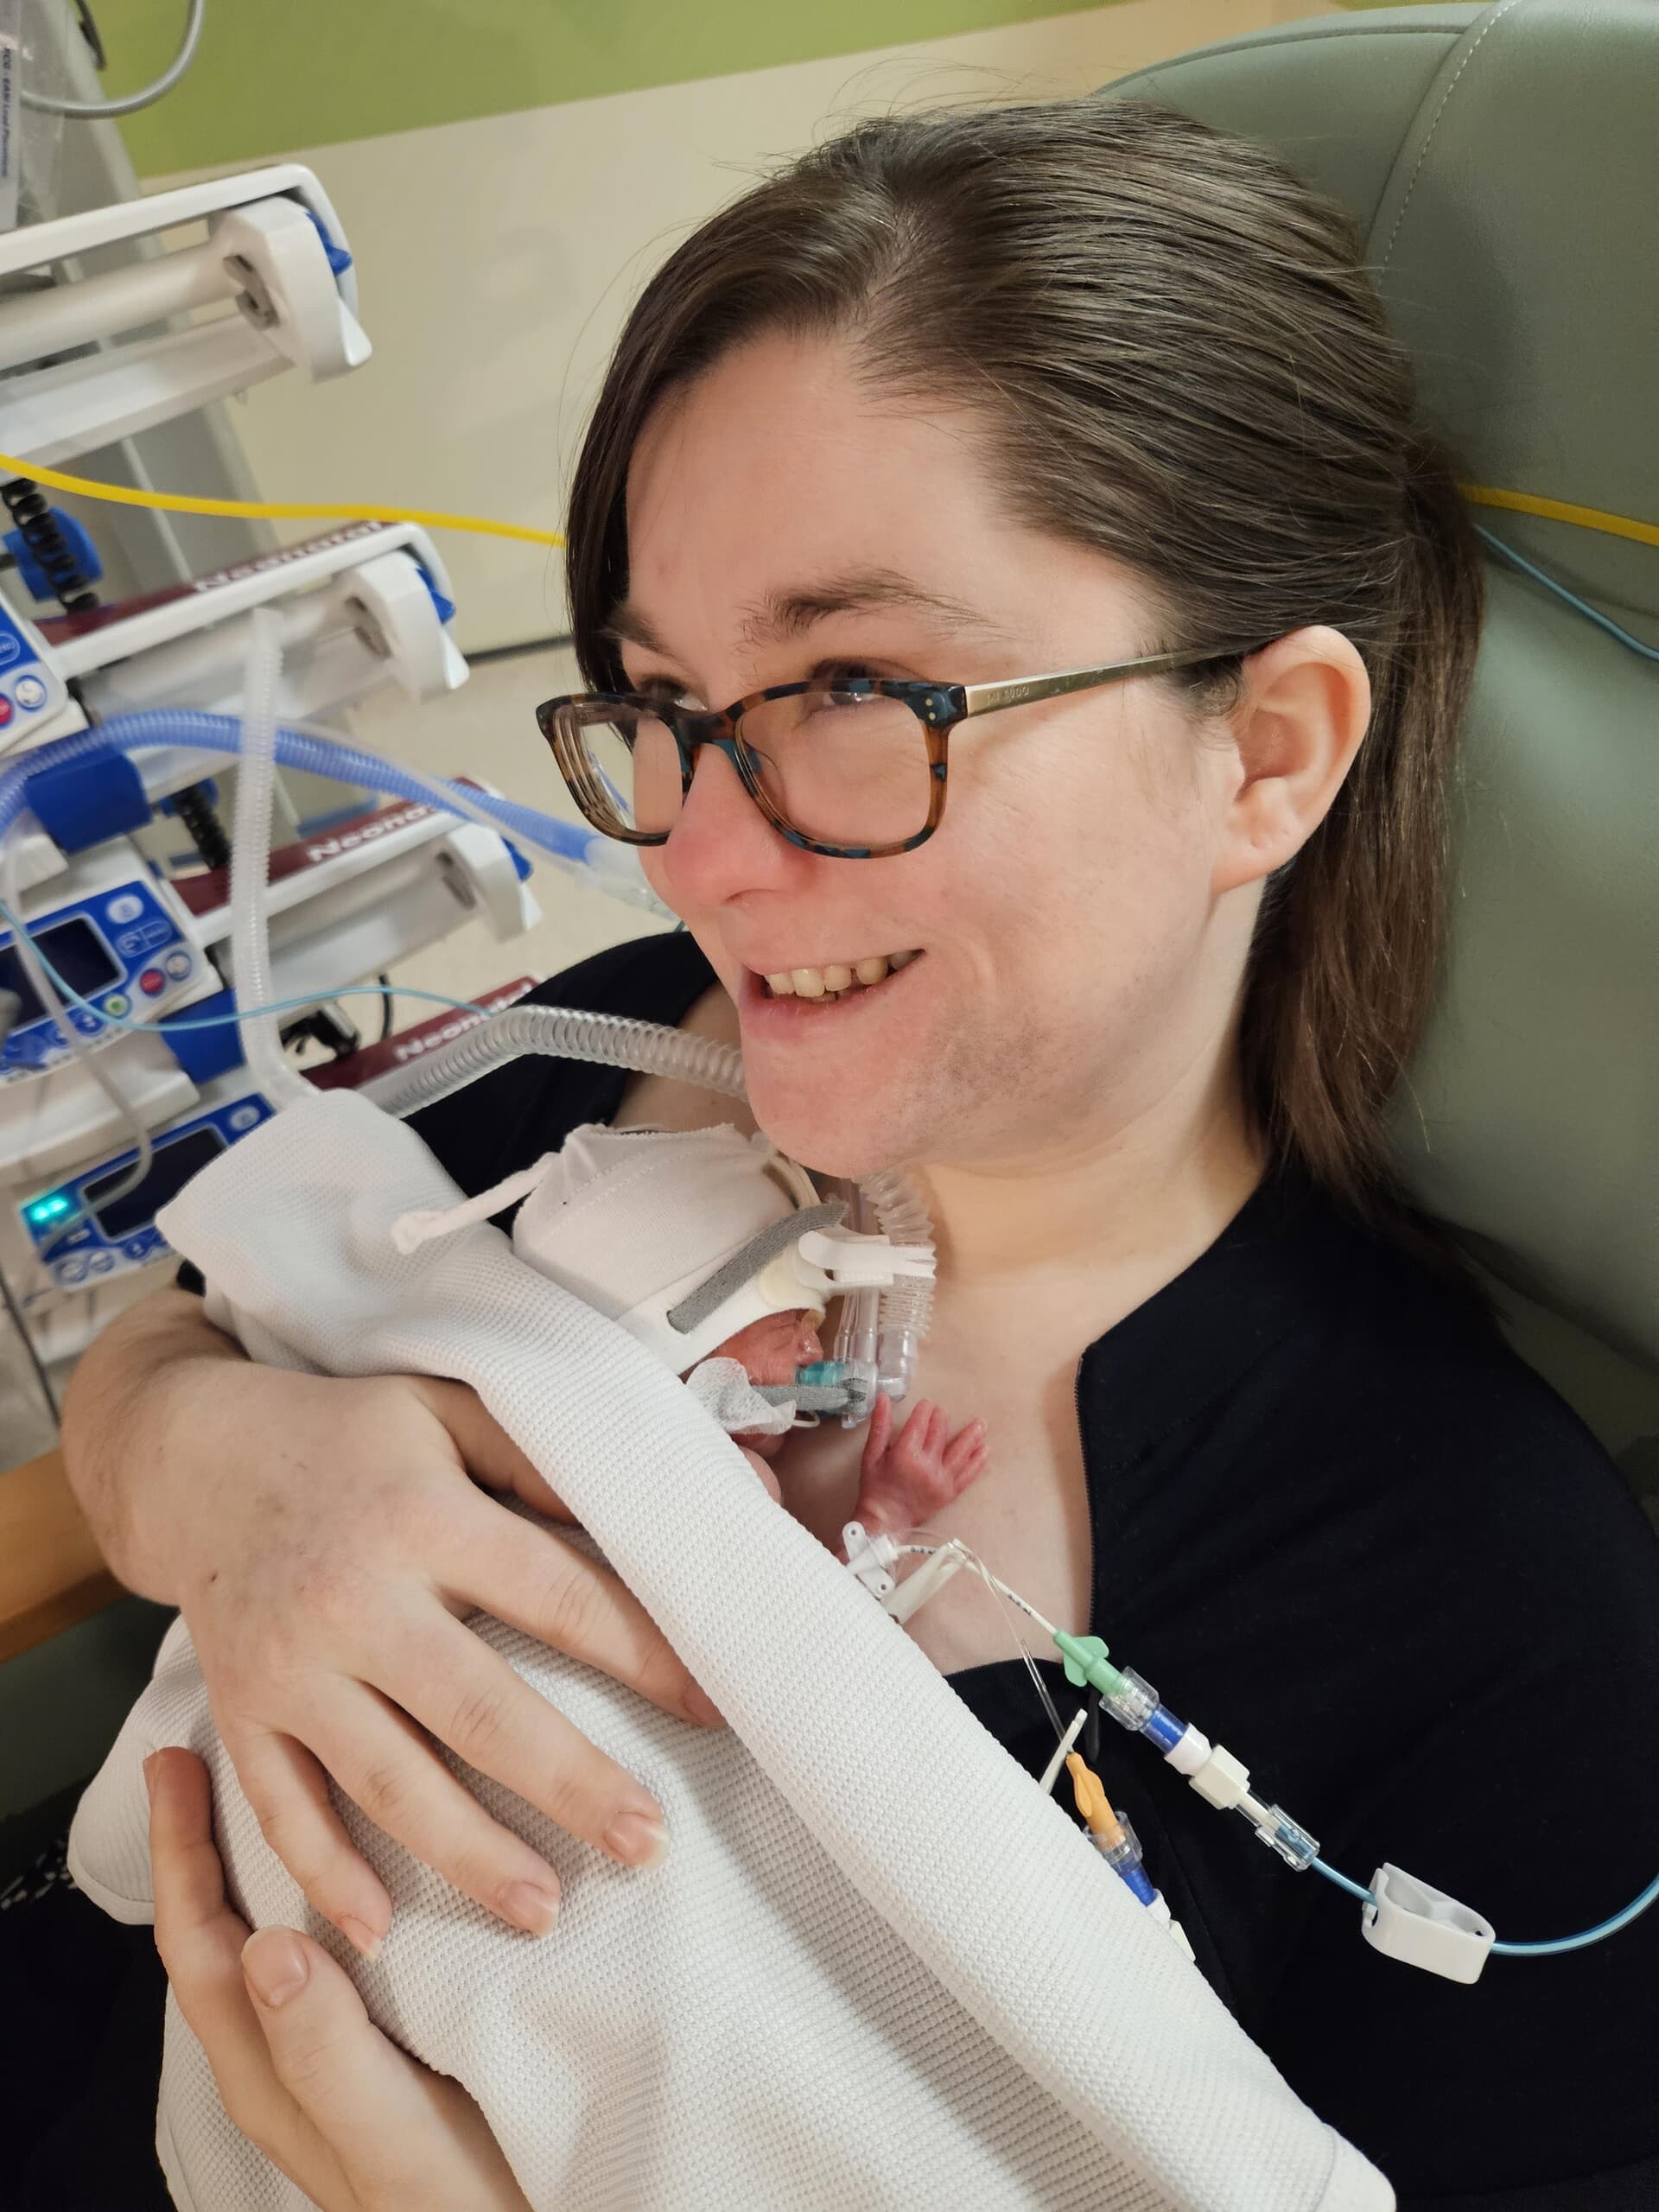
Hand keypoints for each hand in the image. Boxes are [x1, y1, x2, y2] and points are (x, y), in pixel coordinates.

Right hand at [148, 1356, 721, 1951]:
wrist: (195, 1456)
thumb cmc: (354, 1436)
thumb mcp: (452, 1409)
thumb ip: (554, 1457)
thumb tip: (687, 1497)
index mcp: (423, 1515)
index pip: (555, 1595)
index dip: (642, 1654)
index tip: (715, 1709)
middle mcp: (355, 1598)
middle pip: (478, 1711)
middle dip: (570, 1786)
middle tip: (648, 1844)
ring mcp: (290, 1666)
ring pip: (388, 1780)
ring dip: (468, 1855)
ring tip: (546, 1911)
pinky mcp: (241, 1712)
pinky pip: (281, 1808)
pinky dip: (326, 1874)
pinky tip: (382, 1929)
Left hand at [149, 1748, 531, 2211]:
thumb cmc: (458, 2206)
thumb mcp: (390, 2136)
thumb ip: (325, 2052)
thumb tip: (269, 1946)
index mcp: (269, 2075)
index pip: (197, 1945)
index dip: (180, 1851)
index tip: (179, 1765)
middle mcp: (288, 2061)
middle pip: (221, 1935)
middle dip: (207, 1840)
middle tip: (211, 1755)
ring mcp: (333, 2060)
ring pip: (275, 1940)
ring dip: (269, 1859)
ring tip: (286, 1787)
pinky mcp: (388, 2055)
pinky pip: (335, 1957)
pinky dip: (333, 1892)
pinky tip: (374, 1865)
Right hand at [852, 1394, 987, 1537]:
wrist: (886, 1521)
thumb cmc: (875, 1487)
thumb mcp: (871, 1455)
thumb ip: (880, 1425)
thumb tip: (883, 1398)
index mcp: (905, 1455)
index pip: (920, 1424)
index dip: (924, 1411)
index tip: (927, 1404)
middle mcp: (926, 1466)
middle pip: (940, 1434)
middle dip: (942, 1419)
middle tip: (942, 1412)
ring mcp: (941, 1480)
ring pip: (960, 1453)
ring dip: (971, 1437)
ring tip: (980, 1424)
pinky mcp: (950, 1493)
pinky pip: (968, 1475)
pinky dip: (977, 1462)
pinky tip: (984, 1450)